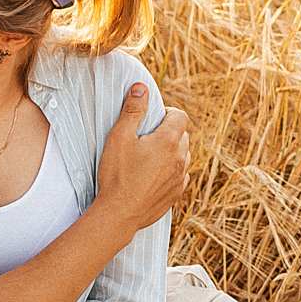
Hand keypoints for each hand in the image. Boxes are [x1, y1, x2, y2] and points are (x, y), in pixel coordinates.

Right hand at [94, 84, 188, 229]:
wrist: (119, 214)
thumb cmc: (117, 175)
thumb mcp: (119, 137)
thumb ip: (133, 110)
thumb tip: (141, 88)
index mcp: (168, 141)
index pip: (180, 116)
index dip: (168, 113)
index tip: (154, 119)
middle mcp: (180, 159)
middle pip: (183, 135)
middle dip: (169, 132)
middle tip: (147, 138)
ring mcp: (180, 178)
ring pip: (184, 156)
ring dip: (172, 152)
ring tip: (150, 156)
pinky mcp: (176, 193)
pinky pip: (181, 175)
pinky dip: (172, 170)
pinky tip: (154, 174)